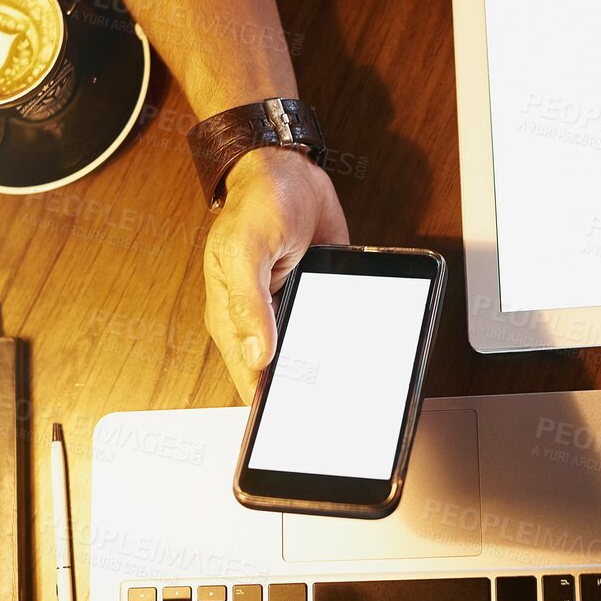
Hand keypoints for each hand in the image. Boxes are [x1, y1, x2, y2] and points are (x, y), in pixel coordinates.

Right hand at [202, 147, 348, 400]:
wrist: (289, 167)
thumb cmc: (256, 203)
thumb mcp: (245, 250)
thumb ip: (248, 304)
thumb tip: (259, 355)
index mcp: (234, 318)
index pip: (250, 379)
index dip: (267, 408)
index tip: (288, 433)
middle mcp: (264, 320)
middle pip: (284, 373)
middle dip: (304, 397)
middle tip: (332, 420)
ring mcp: (294, 309)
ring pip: (312, 353)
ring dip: (330, 369)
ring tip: (354, 395)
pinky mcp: (322, 294)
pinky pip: (335, 325)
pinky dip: (348, 338)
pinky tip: (366, 353)